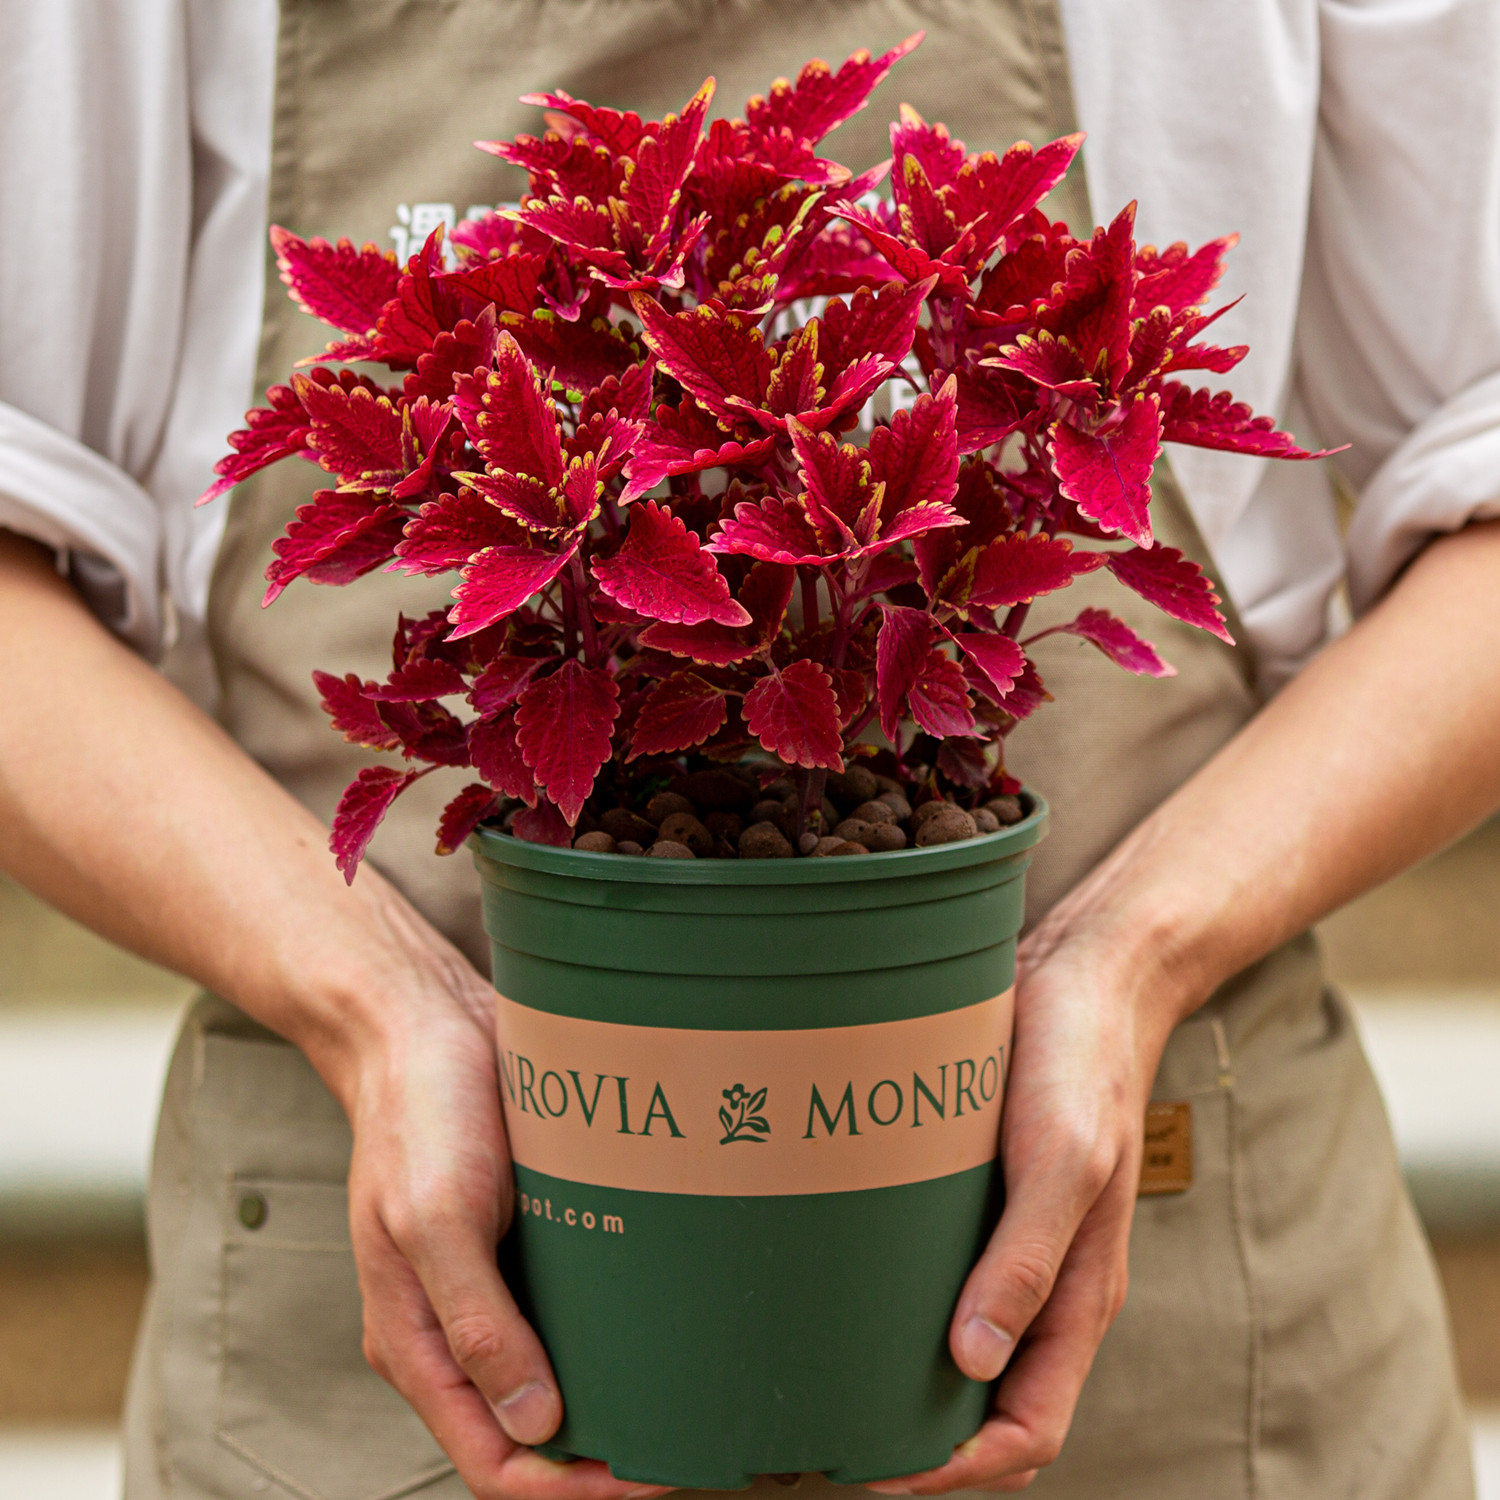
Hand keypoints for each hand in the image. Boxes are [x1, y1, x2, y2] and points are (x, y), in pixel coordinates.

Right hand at [336, 905, 669, 1499]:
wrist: (425, 1025)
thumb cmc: (419, 1111)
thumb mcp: (436, 1217)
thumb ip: (475, 1323)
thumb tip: (534, 1425)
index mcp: (417, 1341)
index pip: (491, 1461)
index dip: (568, 1489)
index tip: (646, 1477)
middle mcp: (454, 1328)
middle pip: (528, 1436)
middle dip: (600, 1462)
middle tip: (684, 1449)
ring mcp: (491, 1289)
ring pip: (553, 1382)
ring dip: (612, 1404)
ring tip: (684, 1404)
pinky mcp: (525, 1246)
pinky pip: (568, 1317)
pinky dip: (611, 1340)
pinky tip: (663, 1331)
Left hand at [869, 907, 1180, 1493]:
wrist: (1083, 980)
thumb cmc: (1082, 1065)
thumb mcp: (1064, 1160)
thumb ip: (1028, 1260)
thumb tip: (974, 1363)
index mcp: (1079, 1296)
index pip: (1028, 1431)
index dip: (957, 1471)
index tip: (875, 1470)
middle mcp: (1042, 1287)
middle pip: (986, 1408)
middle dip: (918, 1445)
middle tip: (823, 1436)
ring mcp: (1008, 1248)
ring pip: (958, 1356)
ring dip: (900, 1384)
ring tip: (818, 1383)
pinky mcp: (977, 1206)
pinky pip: (937, 1286)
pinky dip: (893, 1314)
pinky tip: (834, 1298)